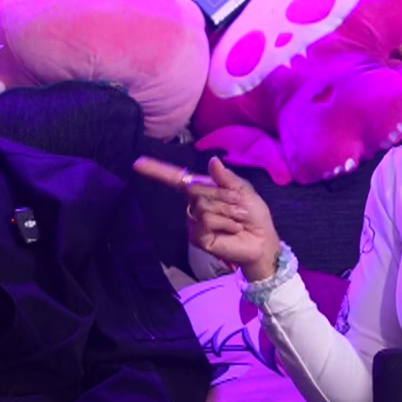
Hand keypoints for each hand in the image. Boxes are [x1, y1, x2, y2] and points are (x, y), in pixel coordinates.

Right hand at [134, 155, 281, 279]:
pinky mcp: (198, 237)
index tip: (138, 163)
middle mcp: (195, 205)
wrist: (262, 241)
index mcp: (204, 190)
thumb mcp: (243, 191)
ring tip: (238, 219)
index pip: (177, 178)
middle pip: (195, 189)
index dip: (157, 170)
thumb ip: (225, 177)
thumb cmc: (253, 215)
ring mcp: (194, 222)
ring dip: (226, 210)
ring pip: (202, 205)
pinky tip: (233, 229)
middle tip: (240, 206)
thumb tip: (211, 160)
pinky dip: (224, 222)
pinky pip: (206, 221)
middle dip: (222, 195)